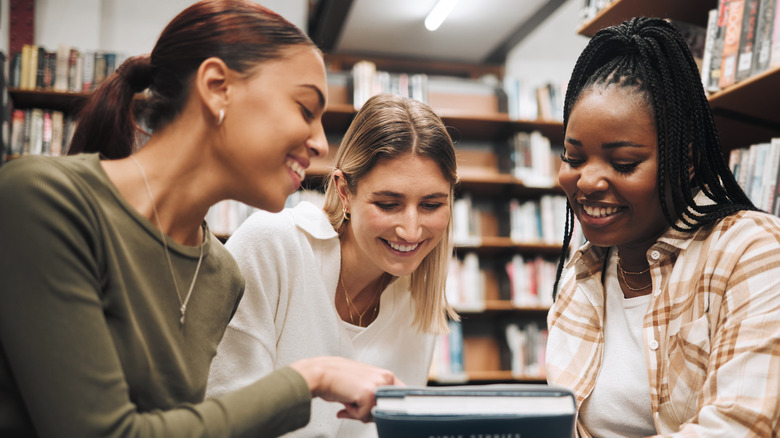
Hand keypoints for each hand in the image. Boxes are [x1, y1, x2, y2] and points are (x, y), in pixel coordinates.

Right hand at [289, 356, 403, 421]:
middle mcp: (385, 378)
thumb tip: (375, 414)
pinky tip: (346, 400)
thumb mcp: (360, 385)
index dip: (389, 408)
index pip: (399, 398)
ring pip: (377, 413)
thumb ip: (371, 397)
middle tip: (356, 404)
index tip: (380, 411)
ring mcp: (379, 385)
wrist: (320, 373)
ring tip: (350, 400)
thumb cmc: (336, 377)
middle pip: (389, 409)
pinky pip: (364, 415)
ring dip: (362, 412)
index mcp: (384, 375)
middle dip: (372, 412)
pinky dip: (353, 413)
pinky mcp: (369, 394)